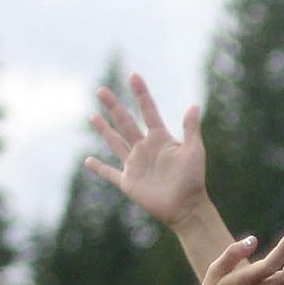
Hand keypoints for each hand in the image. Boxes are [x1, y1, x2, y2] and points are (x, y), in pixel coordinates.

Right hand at [85, 72, 209, 228]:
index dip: (141, 94)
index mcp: (160, 138)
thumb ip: (191, 129)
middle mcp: (145, 148)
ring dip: (103, 130)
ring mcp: (135, 165)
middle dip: (113, 106)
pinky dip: (99, 168)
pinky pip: (110, 174)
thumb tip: (193, 105)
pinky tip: (88, 161)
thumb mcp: (194, 151)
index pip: (148, 111)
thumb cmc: (193, 180)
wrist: (187, 208)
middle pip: (125, 122)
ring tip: (92, 116)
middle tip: (101, 90)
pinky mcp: (128, 182)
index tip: (133, 76)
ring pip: (115, 142)